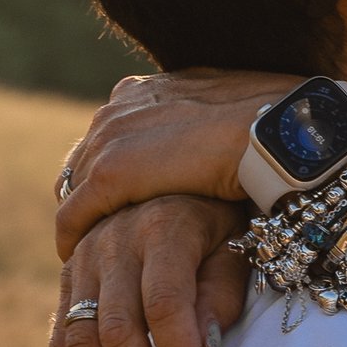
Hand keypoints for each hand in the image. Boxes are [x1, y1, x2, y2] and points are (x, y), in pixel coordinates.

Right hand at [51, 194, 247, 346]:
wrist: (173, 175)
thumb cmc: (219, 219)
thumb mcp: (235, 243)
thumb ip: (220, 292)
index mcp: (163, 227)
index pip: (166, 304)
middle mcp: (114, 242)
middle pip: (117, 330)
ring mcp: (83, 260)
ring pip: (82, 341)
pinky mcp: (67, 279)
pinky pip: (59, 340)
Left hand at [54, 71, 283, 255]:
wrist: (274, 130)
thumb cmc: (267, 124)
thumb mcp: (223, 115)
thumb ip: (198, 122)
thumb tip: (205, 136)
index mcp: (144, 90)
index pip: (106, 135)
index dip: (106, 171)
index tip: (115, 201)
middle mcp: (119, 107)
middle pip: (82, 161)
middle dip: (86, 195)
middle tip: (95, 230)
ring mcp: (111, 138)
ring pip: (73, 187)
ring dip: (80, 217)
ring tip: (88, 248)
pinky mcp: (111, 174)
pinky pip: (74, 215)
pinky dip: (72, 237)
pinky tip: (78, 256)